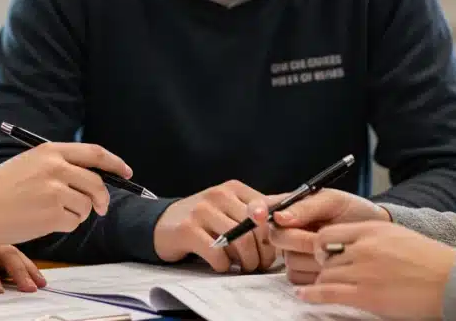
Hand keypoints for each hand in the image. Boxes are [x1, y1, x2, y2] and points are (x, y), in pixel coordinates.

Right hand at [0, 142, 132, 254]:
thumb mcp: (27, 166)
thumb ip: (57, 167)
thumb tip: (90, 180)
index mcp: (50, 151)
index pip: (94, 153)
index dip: (115, 164)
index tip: (127, 173)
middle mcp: (56, 167)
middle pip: (97, 183)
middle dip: (101, 199)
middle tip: (99, 209)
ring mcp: (56, 191)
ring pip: (85, 207)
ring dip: (76, 215)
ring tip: (49, 215)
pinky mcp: (53, 214)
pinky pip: (73, 223)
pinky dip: (63, 226)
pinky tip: (41, 223)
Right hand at [153, 180, 274, 272]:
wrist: (163, 224)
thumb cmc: (203, 219)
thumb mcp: (231, 207)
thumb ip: (259, 207)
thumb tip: (292, 205)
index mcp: (234, 188)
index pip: (268, 211)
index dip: (275, 235)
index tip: (273, 249)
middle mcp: (219, 195)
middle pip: (257, 229)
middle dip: (263, 253)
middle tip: (259, 264)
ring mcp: (202, 211)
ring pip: (240, 242)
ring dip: (246, 262)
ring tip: (243, 267)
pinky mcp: (188, 230)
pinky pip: (218, 254)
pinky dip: (224, 266)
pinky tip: (221, 264)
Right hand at [246, 189, 387, 284]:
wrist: (373, 231)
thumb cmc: (354, 211)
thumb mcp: (333, 201)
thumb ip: (306, 207)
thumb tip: (279, 216)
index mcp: (289, 207)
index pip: (261, 208)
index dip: (256, 212)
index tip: (261, 216)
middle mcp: (286, 230)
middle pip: (274, 237)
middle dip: (298, 238)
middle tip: (320, 235)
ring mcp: (292, 252)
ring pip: (288, 259)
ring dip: (312, 256)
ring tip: (333, 247)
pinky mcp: (302, 272)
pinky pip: (298, 276)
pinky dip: (316, 271)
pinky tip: (330, 262)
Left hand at [295, 221, 455, 319]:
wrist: (451, 280)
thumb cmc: (430, 261)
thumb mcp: (397, 236)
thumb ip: (371, 238)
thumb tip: (349, 245)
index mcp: (372, 229)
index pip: (328, 231)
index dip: (319, 244)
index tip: (320, 253)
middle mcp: (364, 247)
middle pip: (324, 254)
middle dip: (321, 265)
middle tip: (321, 272)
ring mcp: (363, 271)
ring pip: (325, 274)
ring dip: (320, 281)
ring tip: (315, 287)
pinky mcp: (366, 295)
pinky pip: (328, 292)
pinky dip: (313, 295)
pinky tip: (305, 296)